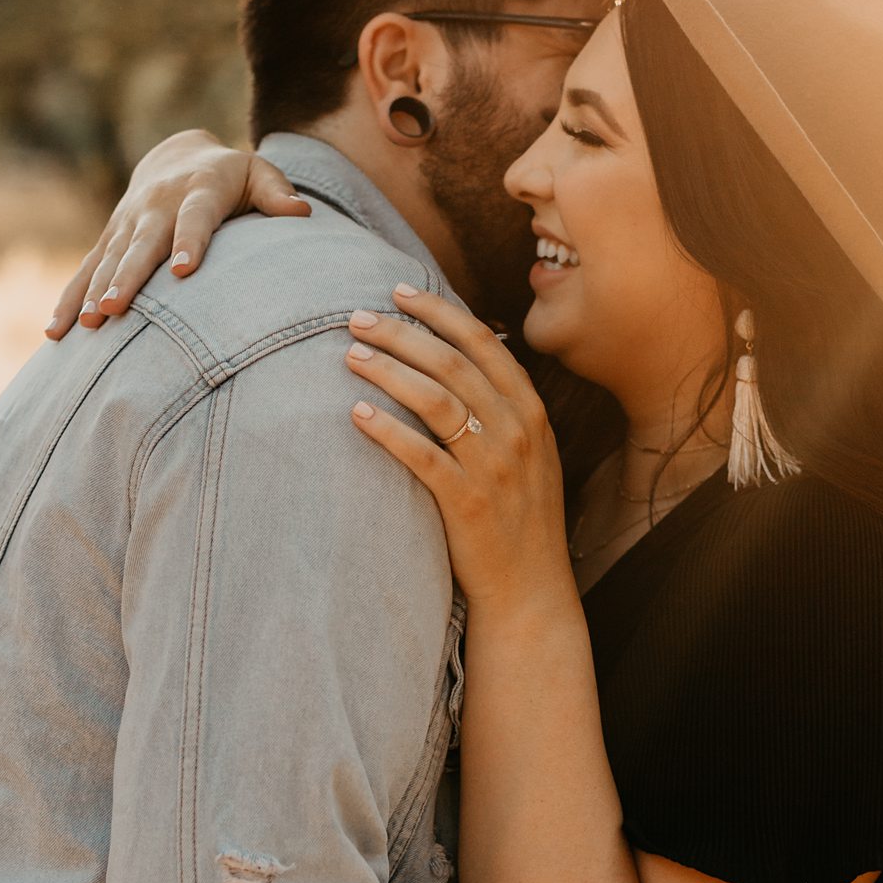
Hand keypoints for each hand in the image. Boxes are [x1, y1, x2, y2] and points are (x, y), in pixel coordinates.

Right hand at [45, 131, 309, 337]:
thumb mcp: (257, 173)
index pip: (194, 218)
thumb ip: (277, 192)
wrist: (175, 154)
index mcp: (198, 190)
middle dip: (126, 277)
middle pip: (141, 244)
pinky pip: (87, 269)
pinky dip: (70, 298)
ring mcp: (129, 222)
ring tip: (86, 325)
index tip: (183, 271)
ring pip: (108, 259)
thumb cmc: (230, 176)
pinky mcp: (110, 238)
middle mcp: (157, 205)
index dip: (188, 241)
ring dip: (93, 292)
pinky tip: (57, 331)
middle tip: (114, 309)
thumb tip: (302, 212)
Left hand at [346, 285, 569, 607]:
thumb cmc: (520, 518)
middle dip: (402, 333)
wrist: (532, 590)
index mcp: (531, 412)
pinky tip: (356, 413)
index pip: (484, 343)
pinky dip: (388, 430)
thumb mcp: (529, 454)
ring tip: (351, 355)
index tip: (400, 292)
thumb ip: (502, 408)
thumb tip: (455, 360)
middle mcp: (517, 432)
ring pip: (436, 401)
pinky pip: (421, 456)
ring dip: (389, 371)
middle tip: (358, 318)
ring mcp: (494, 468)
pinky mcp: (467, 504)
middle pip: (452, 363)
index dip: (439, 313)